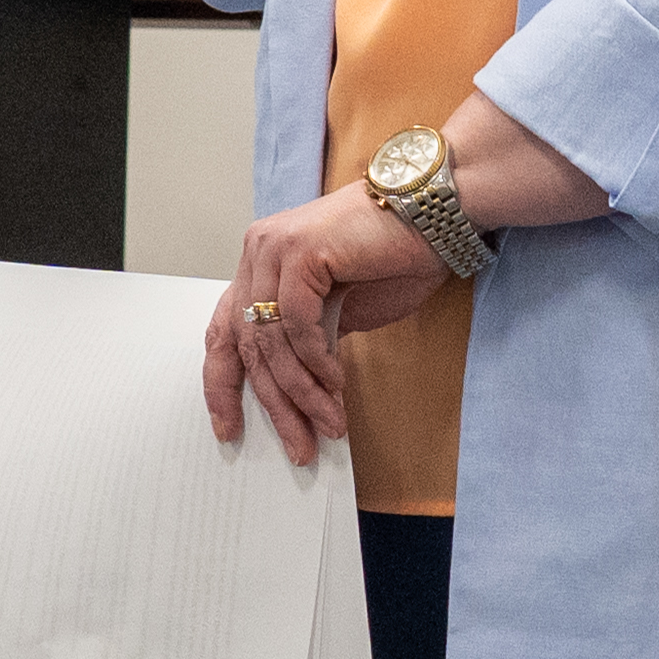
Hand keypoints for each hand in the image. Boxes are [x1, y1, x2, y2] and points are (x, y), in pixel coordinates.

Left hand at [203, 185, 444, 463]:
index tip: (229, 429)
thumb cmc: (398, 256)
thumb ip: (310, 338)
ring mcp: (273, 248)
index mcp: (260, 263)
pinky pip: (296, 326)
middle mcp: (257, 252)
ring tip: (328, 425)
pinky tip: (336, 385)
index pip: (224, 330)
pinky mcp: (298, 251)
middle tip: (298, 447)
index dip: (222, 384)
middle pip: (246, 345)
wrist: (436, 211)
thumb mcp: (343, 310)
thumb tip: (295, 389)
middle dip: (274, 403)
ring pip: (270, 342)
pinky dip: (316, 363)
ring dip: (302, 392)